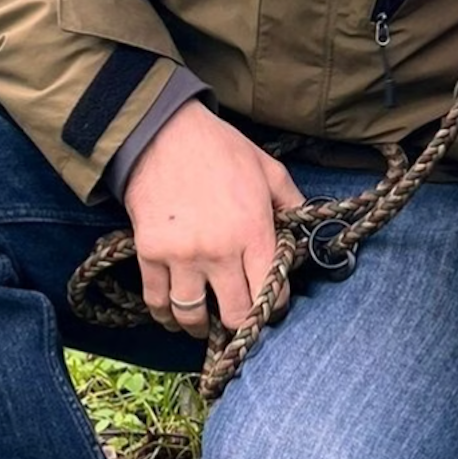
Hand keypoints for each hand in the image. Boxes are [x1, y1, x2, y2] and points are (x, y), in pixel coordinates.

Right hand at [123, 100, 304, 338]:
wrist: (162, 132)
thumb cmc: (219, 148)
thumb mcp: (268, 169)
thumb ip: (292, 202)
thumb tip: (307, 228)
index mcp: (253, 231)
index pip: (270, 293)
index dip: (274, 306)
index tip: (271, 305)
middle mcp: (219, 251)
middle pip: (235, 314)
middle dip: (242, 324)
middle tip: (241, 320)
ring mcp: (182, 256)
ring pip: (192, 316)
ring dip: (201, 326)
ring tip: (207, 325)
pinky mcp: (150, 253)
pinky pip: (157, 300)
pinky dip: (165, 314)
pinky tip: (174, 315)